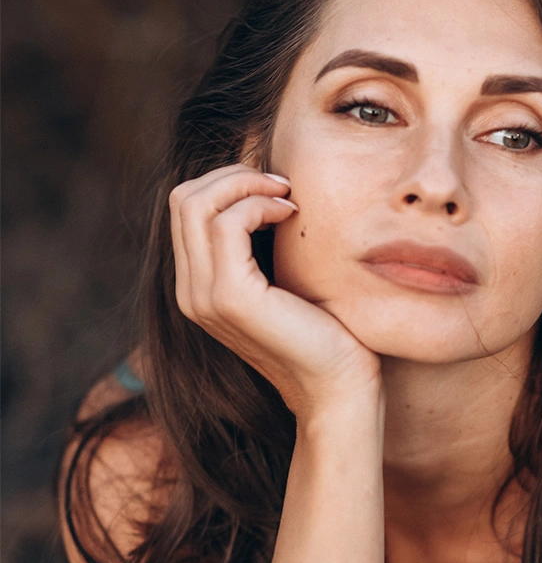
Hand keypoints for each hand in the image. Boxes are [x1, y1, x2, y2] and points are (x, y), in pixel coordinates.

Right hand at [170, 165, 381, 418]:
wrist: (338, 387)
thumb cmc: (325, 333)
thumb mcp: (284, 281)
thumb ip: (262, 247)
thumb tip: (269, 190)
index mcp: (198, 286)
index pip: (186, 208)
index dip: (227, 182)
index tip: (276, 189)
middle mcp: (191, 291)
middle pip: (183, 198)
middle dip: (233, 175)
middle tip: (282, 185)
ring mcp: (204, 296)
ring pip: (196, 203)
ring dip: (246, 185)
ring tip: (287, 197)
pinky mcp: (230, 297)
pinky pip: (227, 224)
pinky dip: (258, 205)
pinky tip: (290, 215)